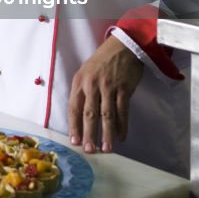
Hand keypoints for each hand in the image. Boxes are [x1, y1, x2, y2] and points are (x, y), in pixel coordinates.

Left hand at [67, 35, 143, 153]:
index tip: (74, 141)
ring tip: (106, 148)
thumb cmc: (101, 63)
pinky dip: (122, 126)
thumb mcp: (85, 73)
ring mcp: (108, 87)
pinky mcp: (124, 88)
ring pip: (107, 115)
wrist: (122, 47)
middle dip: (89, 134)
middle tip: (89, 150)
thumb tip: (79, 118)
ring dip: (106, 134)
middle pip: (89, 114)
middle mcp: (92, 85)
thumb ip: (82, 93)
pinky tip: (121, 136)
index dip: (74, 126)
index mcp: (79, 82)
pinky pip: (123, 111)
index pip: (74, 107)